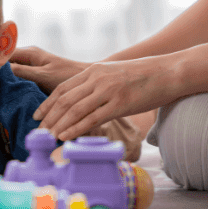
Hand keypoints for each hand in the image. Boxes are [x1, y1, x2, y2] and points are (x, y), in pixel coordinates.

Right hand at [10, 46, 88, 93]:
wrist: (87, 82)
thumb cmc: (67, 75)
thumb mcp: (43, 76)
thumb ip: (21, 72)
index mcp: (29, 52)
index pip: (2, 53)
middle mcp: (28, 56)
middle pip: (5, 62)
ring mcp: (31, 65)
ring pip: (10, 70)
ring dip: (4, 79)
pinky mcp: (35, 75)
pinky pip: (18, 77)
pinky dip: (13, 84)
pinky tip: (8, 95)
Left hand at [35, 57, 174, 141]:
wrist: (170, 71)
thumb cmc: (144, 75)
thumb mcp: (114, 73)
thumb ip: (97, 83)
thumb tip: (84, 98)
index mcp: (94, 71)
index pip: (62, 88)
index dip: (47, 103)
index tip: (37, 116)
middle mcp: (97, 79)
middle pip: (64, 100)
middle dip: (49, 117)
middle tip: (38, 132)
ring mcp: (108, 91)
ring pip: (75, 110)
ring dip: (58, 125)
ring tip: (47, 137)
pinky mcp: (121, 104)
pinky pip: (92, 118)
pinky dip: (76, 129)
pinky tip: (66, 137)